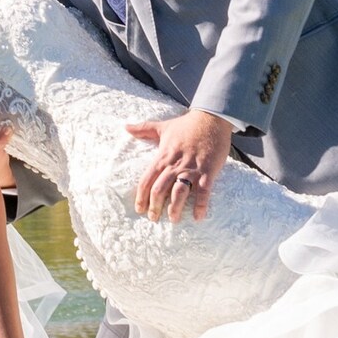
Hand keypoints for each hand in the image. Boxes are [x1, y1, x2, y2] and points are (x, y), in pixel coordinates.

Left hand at [127, 108, 234, 223]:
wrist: (211, 118)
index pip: (147, 180)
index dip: (141, 196)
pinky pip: (203, 191)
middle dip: (155, 206)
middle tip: (153, 219)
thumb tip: (126, 127)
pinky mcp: (208, 171)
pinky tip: (198, 217)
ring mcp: (191, 168)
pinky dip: (200, 205)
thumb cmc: (186, 124)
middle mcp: (175, 165)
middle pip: (160, 189)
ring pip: (179, 192)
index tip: (139, 209)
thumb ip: (144, 129)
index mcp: (163, 157)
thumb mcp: (163, 127)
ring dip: (175, 208)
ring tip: (173, 220)